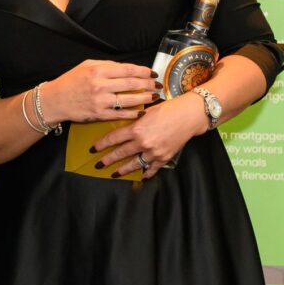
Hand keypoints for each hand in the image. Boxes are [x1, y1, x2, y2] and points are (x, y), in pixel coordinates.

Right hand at [43, 59, 159, 122]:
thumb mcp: (86, 66)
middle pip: (132, 84)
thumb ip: (106, 65)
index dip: (144, 71)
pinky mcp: (99, 114)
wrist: (55, 100)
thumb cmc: (71, 82)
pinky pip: (121, 114)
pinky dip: (133, 113)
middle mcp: (100, 85)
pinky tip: (141, 111)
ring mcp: (100, 101)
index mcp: (98, 71)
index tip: (152, 73)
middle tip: (157, 85)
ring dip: (145, 99)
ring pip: (129, 100)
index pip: (128, 70)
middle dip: (148, 84)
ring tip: (154, 97)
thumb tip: (127, 68)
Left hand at [90, 92, 206, 178]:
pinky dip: (146, 173)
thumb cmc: (169, 108)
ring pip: (134, 164)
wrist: (190, 115)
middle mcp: (142, 142)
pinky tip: (141, 176)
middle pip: (120, 153)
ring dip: (122, 170)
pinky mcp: (164, 157)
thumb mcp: (146, 110)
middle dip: (107, 160)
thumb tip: (121, 121)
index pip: (113, 138)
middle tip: (98, 165)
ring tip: (114, 174)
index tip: (93, 149)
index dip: (101, 144)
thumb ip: (133, 118)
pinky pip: (152, 169)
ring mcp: (153, 152)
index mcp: (136, 129)